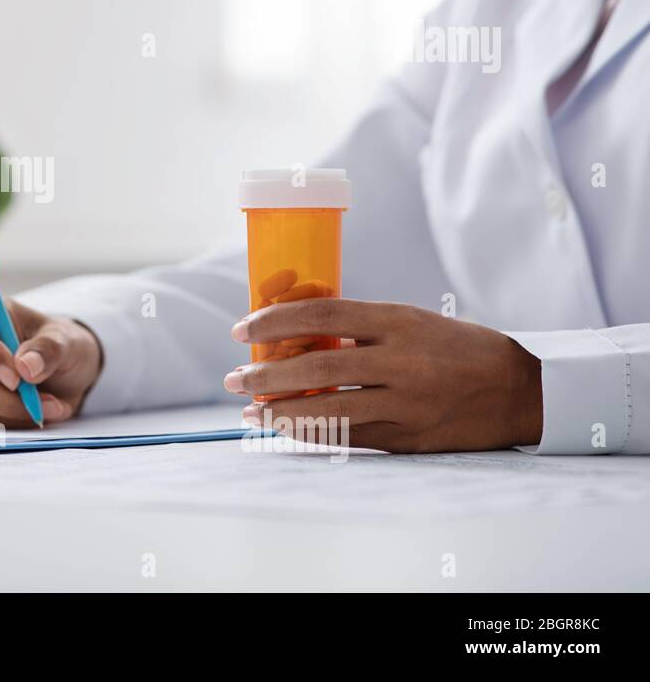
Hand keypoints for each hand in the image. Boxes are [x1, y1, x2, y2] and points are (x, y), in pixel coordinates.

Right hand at [0, 296, 102, 427]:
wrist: (64, 375)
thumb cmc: (59, 346)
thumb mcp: (66, 340)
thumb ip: (48, 348)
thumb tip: (25, 367)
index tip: (16, 376)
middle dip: (2, 397)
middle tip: (39, 402)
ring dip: (13, 413)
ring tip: (51, 406)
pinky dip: (11, 425)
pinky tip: (35, 413)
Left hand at [223, 299, 542, 451]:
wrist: (519, 390)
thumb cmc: (453, 348)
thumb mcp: (410, 321)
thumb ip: (358, 327)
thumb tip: (291, 334)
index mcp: (399, 321)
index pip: (322, 314)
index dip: (274, 321)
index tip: (241, 329)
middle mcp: (402, 361)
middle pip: (318, 366)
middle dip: (265, 374)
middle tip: (233, 378)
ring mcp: (407, 403)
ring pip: (329, 410)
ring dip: (280, 412)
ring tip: (250, 411)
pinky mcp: (409, 438)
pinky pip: (349, 437)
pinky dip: (311, 433)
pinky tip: (285, 427)